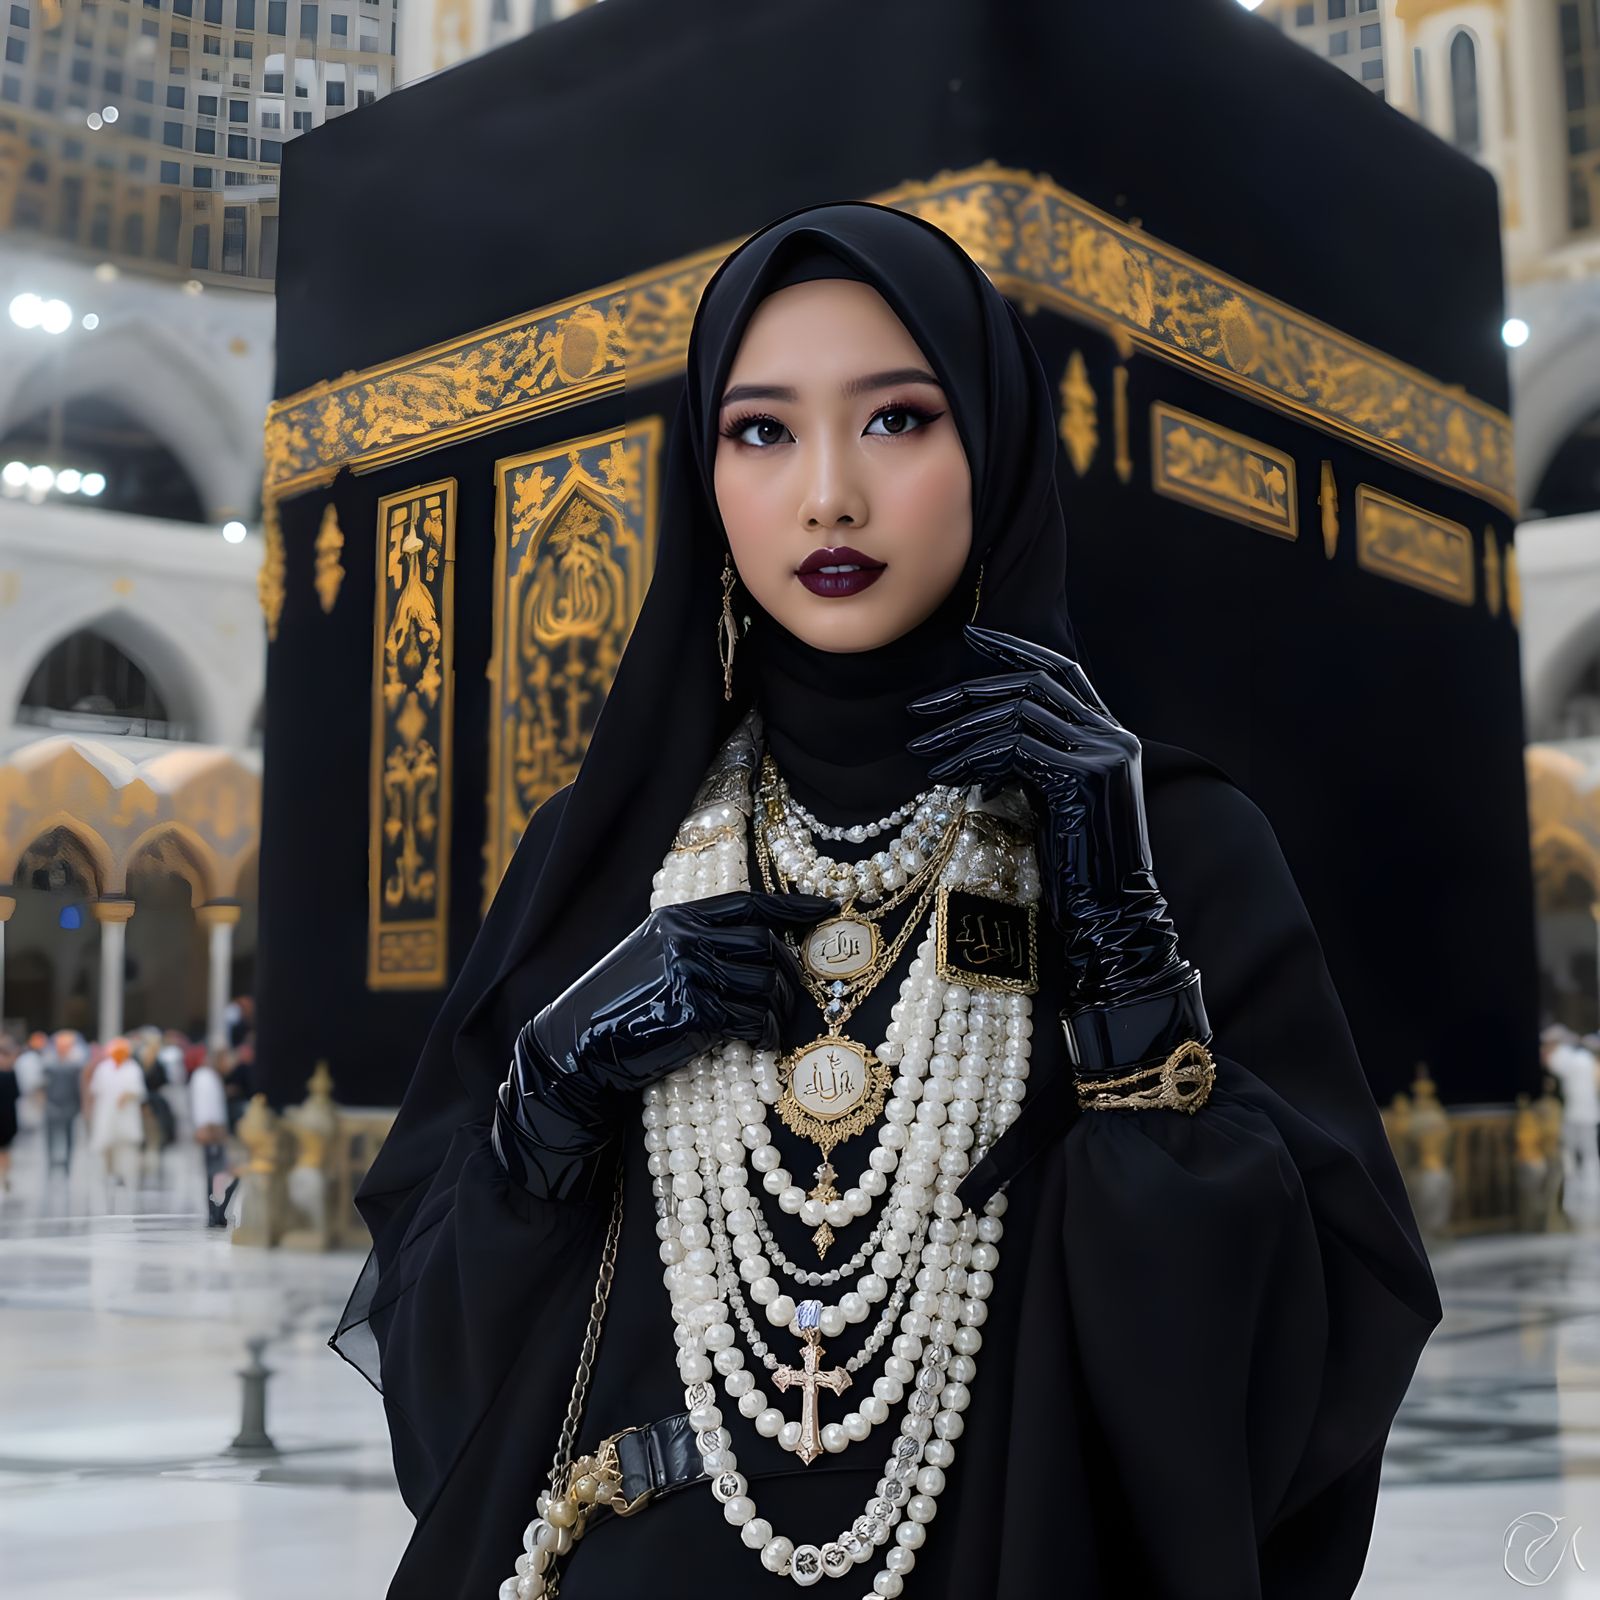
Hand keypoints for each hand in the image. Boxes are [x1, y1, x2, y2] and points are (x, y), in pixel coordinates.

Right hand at [494, 890, 831, 1199]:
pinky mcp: (694, 1011)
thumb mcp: (651, 958)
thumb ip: (695, 945)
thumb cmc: (619, 1008)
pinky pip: (753, 1017)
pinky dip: (768, 1032)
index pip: (748, 905)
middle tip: (797, 998)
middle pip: (765, 945)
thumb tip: (759, 952)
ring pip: (766, 983)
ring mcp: (689, 972)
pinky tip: (764, 1042)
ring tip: (776, 1028)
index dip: (792, 908)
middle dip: (791, 974)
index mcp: (676, 919)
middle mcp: (685, 938)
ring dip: (781, 1009)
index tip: (826, 910)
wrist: (577, 1048)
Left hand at [907, 625, 1183, 1007]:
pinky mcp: (1083, 778)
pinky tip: (949, 776)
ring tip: (922, 752)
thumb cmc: (1077, 866)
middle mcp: (1111, 735)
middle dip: (969, 692)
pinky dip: (976, 758)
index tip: (970, 637)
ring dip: (961, 731)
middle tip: (919, 709)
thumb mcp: (1055, 800)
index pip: (1060, 670)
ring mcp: (1102, 754)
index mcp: (1109, 734)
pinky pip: (1016, 750)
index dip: (1014, 650)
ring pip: (1018, 715)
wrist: (1113, 912)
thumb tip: (980, 741)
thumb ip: (1035, 761)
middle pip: (1031, 686)